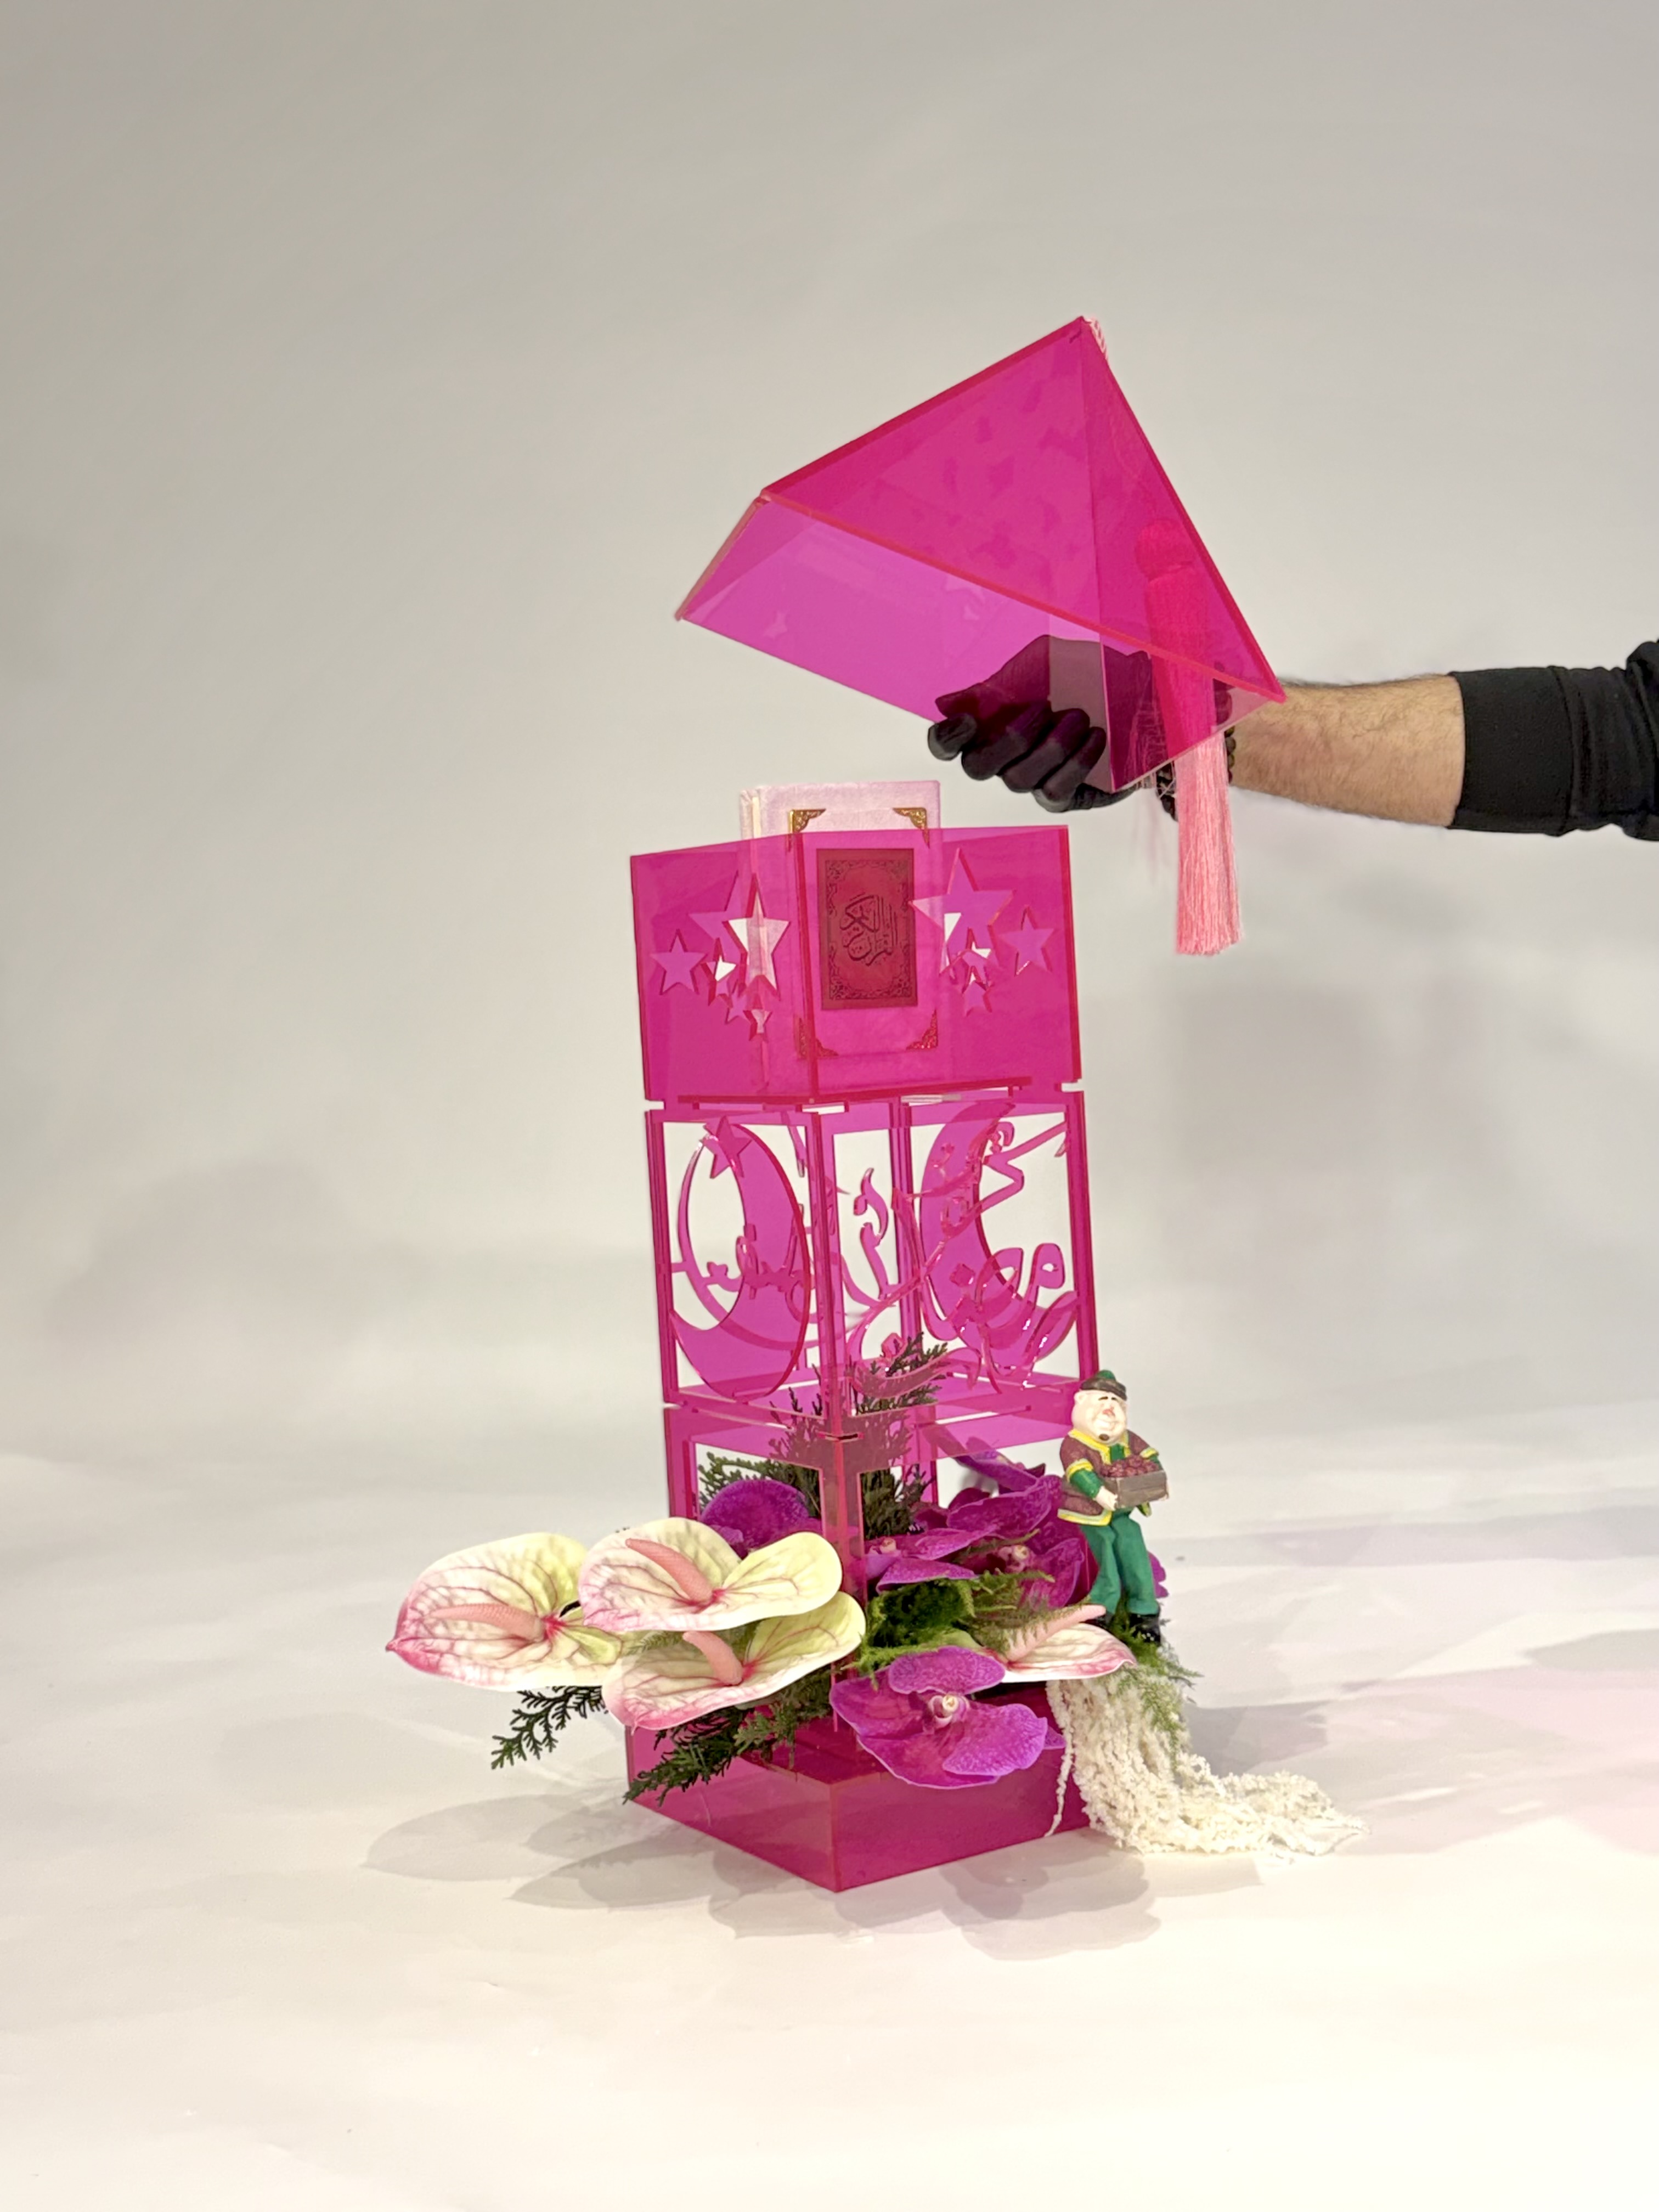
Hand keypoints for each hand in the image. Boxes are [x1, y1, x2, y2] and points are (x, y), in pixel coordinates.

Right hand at [927, 699, 1126, 812]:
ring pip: (1019, 778)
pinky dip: (1077, 762)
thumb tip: (945, 702)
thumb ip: (1001, 680)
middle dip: (1009, 738)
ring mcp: (1029, 783)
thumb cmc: (1084, 681)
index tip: (968, 718)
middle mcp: (1001, 760)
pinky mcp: (1060, 799)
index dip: (945, 738)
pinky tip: (1097, 737)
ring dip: (1051, 746)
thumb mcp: (1044, 666)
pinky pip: (1056, 791)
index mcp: (988, 726)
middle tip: (1043, 706)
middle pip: (977, 767)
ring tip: (1080, 716)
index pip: (945, 744)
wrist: (1137, 701)